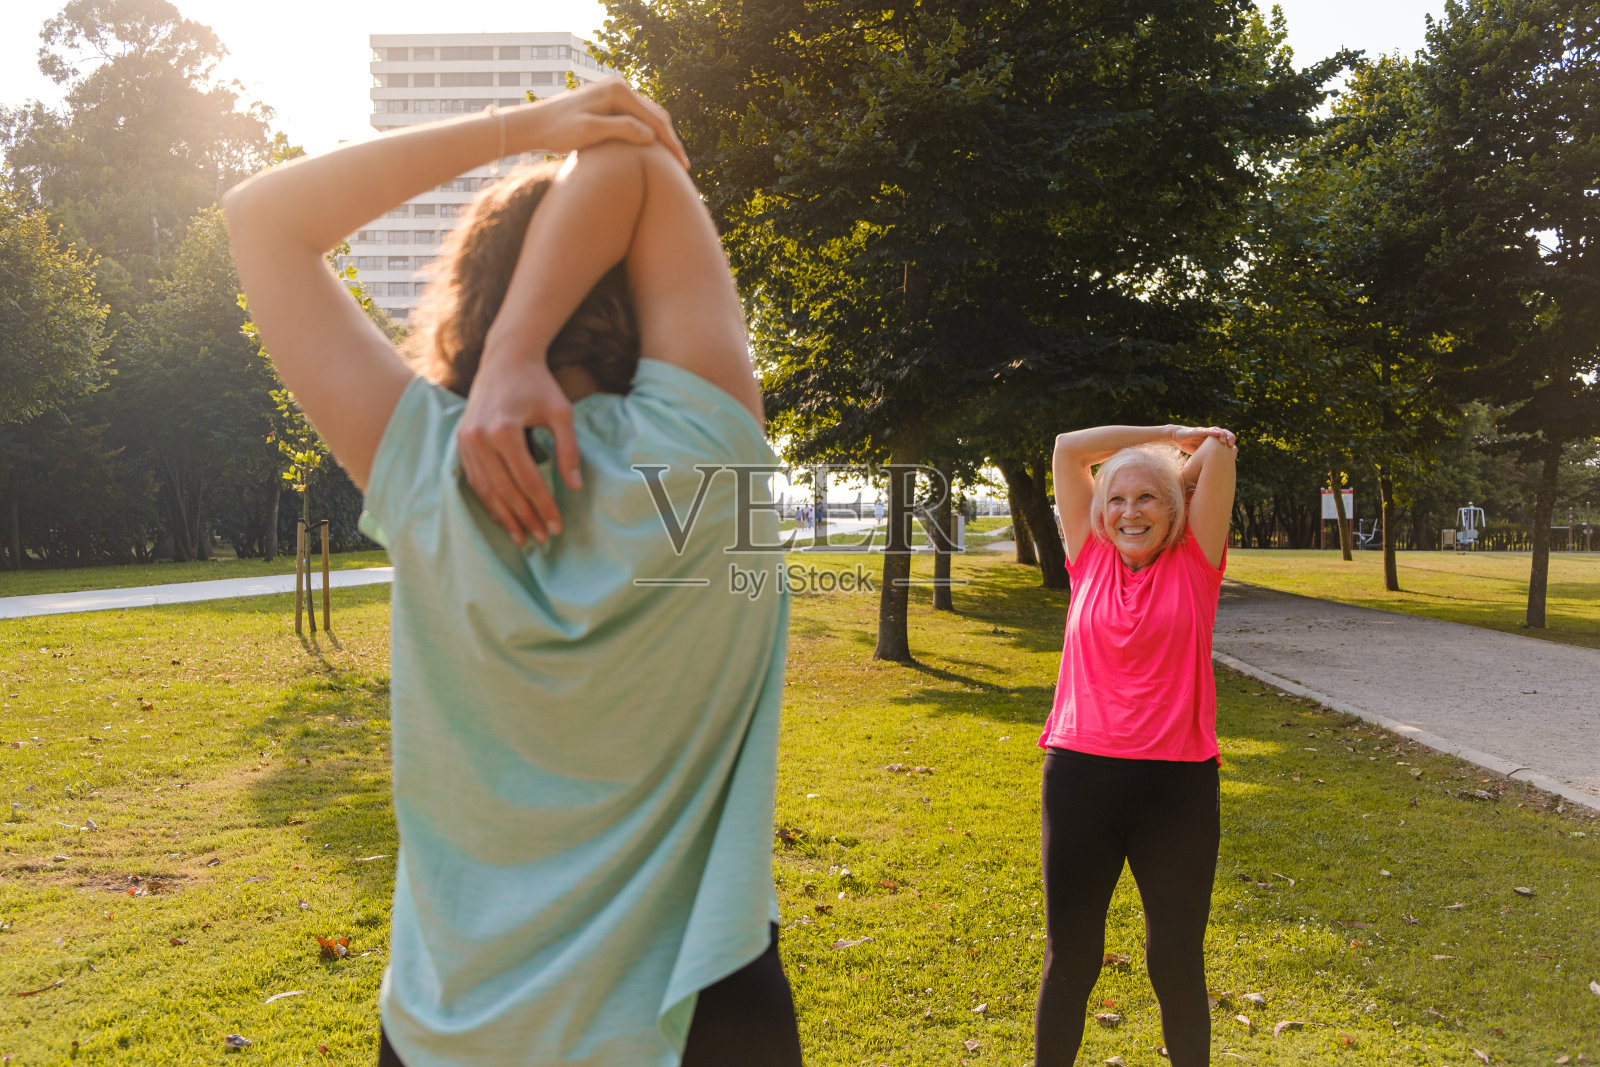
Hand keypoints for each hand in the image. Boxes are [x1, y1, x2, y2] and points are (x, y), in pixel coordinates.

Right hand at [455, 356, 581, 545]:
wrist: (505, 359)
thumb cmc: (538, 385)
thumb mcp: (561, 412)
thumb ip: (569, 450)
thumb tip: (576, 487)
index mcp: (505, 430)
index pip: (528, 480)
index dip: (544, 506)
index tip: (558, 526)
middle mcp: (479, 438)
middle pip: (505, 490)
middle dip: (525, 518)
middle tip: (543, 538)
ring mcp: (466, 441)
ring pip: (486, 490)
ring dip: (504, 517)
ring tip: (522, 538)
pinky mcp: (460, 443)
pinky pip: (474, 480)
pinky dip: (489, 502)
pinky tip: (503, 518)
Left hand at [517, 79, 689, 170]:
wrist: (535, 124)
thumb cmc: (558, 131)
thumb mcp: (589, 132)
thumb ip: (621, 130)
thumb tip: (651, 136)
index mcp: (618, 91)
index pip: (655, 119)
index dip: (671, 144)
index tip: (682, 166)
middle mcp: (619, 86)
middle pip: (656, 115)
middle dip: (670, 140)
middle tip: (683, 166)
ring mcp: (615, 91)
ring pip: (648, 115)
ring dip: (661, 136)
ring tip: (672, 160)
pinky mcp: (609, 101)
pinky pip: (637, 116)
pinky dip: (648, 132)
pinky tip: (653, 149)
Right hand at [1170, 425, 1236, 454]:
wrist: (1176, 438)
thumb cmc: (1188, 445)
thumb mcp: (1200, 453)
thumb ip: (1208, 458)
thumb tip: (1213, 472)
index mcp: (1213, 440)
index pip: (1226, 440)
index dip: (1232, 446)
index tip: (1234, 454)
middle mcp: (1211, 434)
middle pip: (1225, 434)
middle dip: (1231, 439)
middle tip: (1232, 447)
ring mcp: (1205, 432)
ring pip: (1218, 430)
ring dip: (1225, 435)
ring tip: (1228, 442)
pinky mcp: (1197, 431)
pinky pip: (1207, 431)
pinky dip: (1213, 432)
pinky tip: (1219, 434)